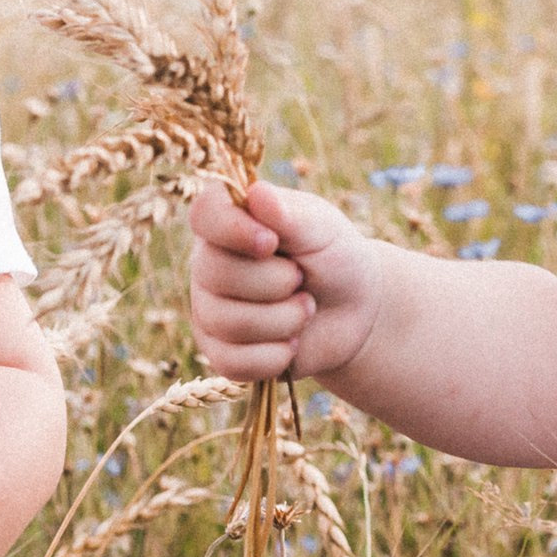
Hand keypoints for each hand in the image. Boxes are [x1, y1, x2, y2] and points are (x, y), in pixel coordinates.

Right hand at [188, 181, 384, 382]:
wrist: (352, 310)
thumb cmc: (334, 256)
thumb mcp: (322, 229)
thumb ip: (290, 214)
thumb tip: (257, 193)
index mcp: (229, 219)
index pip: (204, 214)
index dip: (232, 231)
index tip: (272, 243)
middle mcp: (208, 262)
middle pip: (217, 274)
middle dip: (277, 283)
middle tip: (302, 278)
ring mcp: (209, 308)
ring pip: (228, 322)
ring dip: (284, 321)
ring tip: (305, 308)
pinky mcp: (220, 351)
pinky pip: (233, 362)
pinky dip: (275, 356)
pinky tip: (292, 343)